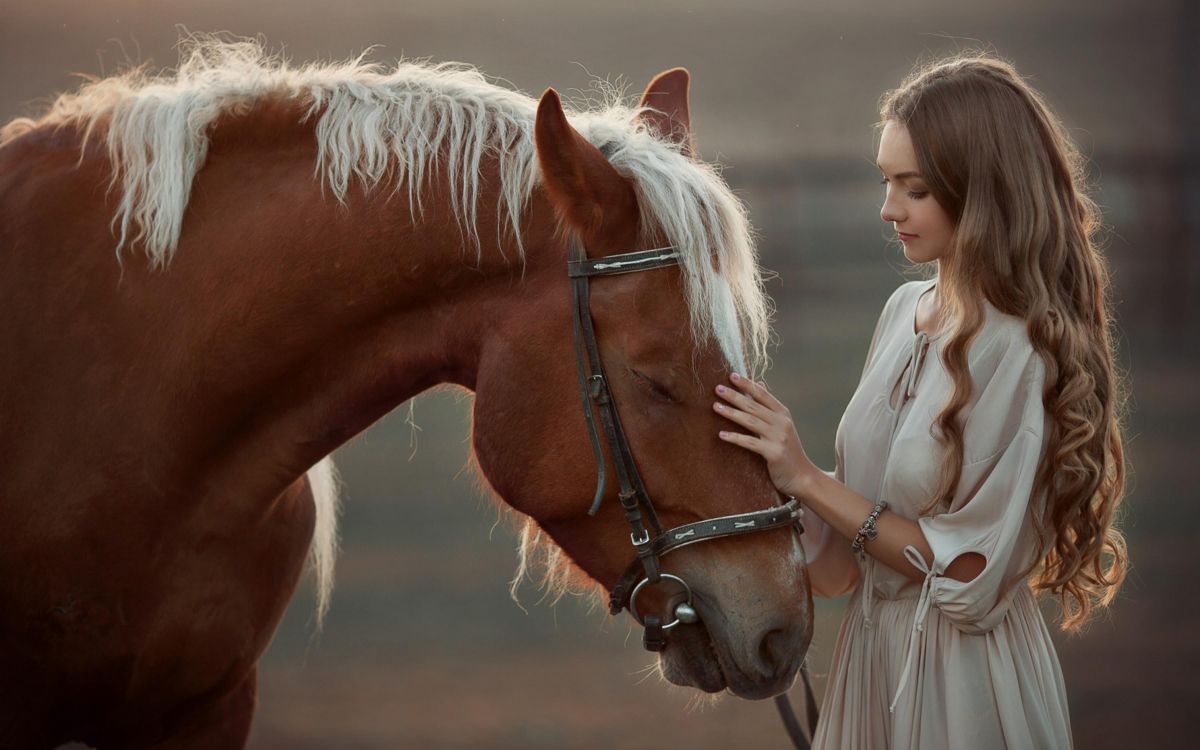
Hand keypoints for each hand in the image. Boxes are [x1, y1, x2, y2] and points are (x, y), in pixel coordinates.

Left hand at [714, 373, 817, 497]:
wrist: (802, 476)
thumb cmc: (788, 450)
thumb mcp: (782, 425)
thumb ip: (769, 406)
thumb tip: (759, 383)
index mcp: (783, 414)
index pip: (763, 395)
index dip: (747, 384)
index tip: (732, 375)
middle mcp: (781, 423)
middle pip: (754, 406)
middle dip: (735, 396)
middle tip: (717, 388)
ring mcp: (778, 438)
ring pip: (751, 422)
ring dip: (731, 413)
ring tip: (715, 406)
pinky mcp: (773, 453)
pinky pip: (750, 443)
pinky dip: (735, 438)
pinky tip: (721, 434)